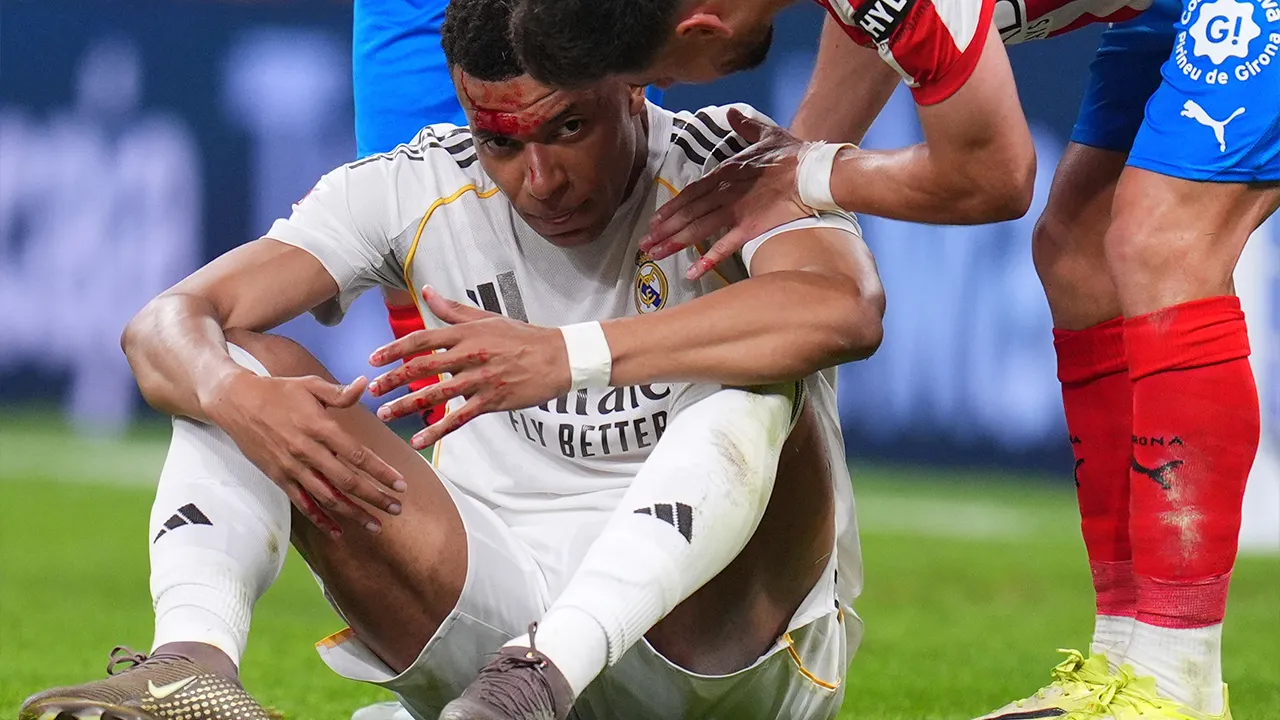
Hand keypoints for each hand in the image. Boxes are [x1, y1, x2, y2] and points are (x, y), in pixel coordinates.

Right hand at [202, 371, 405, 536]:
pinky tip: (338, 531)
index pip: (357, 455)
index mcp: (320, 427)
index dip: (381, 472)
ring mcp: (292, 467)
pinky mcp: (279, 477)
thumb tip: (364, 384)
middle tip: (396, 509)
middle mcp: (308, 451)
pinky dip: (320, 520)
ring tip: (375, 526)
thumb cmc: (278, 391)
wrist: (235, 402)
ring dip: (353, 513)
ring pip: (328, 497)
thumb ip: (339, 393)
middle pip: (347, 481)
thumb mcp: (310, 385)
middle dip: (375, 497)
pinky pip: (302, 503)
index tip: (401, 485)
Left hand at [368, 286, 572, 448]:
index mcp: (467, 333)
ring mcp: (480, 380)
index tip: (373, 359)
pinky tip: (418, 441)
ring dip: (407, 405)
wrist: (558, 357)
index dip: (394, 349)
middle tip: (371, 389)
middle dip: (393, 379)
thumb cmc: (523, 337)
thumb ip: (452, 310)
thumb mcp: (487, 317)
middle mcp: (470, 355)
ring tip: (385, 414)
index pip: (422, 339)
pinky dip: (436, 431)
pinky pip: (459, 418)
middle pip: (423, 367)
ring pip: (437, 394)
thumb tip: (427, 291)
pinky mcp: (492, 401)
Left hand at [641, 108, 814, 279]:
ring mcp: (736, 210)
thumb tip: (731, 112)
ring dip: (674, 243)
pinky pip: (725, 246)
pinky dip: (707, 260)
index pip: (691, 192)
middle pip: (688, 213)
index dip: (671, 207)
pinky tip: (692, 272)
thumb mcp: (766, 133)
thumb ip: (744, 125)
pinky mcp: (751, 227)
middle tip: (644, 244)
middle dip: (664, 229)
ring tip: (655, 255)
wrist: (814, 171)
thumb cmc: (793, 155)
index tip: (655, 220)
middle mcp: (725, 191)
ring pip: (698, 229)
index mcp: (726, 172)